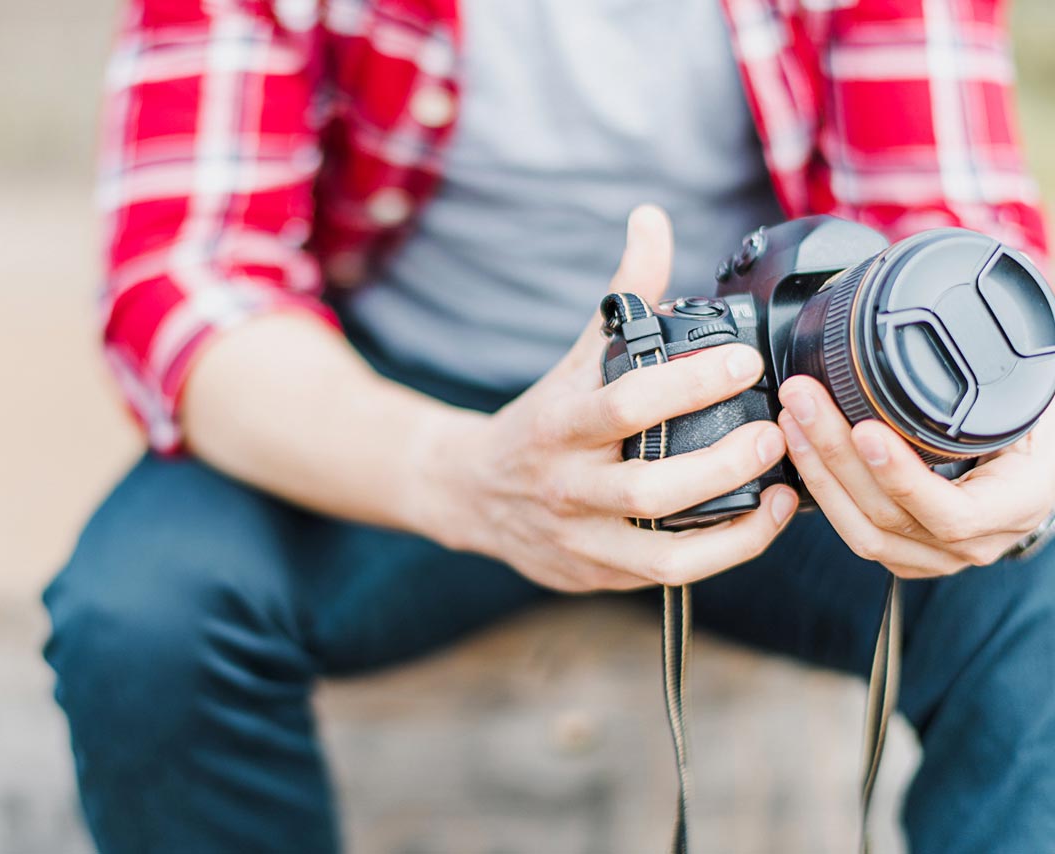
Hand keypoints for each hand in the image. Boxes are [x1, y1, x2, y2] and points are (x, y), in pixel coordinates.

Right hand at [424, 206, 798, 592]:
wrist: (472, 494)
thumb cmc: (540, 420)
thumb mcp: (576, 357)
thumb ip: (626, 294)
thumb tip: (651, 219)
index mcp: (560, 425)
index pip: (629, 403)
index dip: (694, 382)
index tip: (744, 361)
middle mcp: (568, 487)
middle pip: (654, 487)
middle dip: (727, 461)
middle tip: (774, 431)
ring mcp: (584, 538)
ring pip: (668, 551)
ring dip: (738, 524)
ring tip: (781, 488)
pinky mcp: (602, 574)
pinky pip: (672, 576)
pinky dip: (725, 552)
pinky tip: (759, 520)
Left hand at [778, 376, 1054, 577]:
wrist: (1034, 471)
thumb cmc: (1038, 434)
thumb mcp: (1037, 405)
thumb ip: (1011, 375)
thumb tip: (1005, 320)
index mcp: (1016, 505)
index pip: (954, 513)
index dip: (904, 477)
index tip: (866, 431)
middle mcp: (976, 542)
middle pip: (889, 516)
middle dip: (836, 455)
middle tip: (804, 401)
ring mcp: (936, 554)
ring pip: (862, 530)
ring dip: (818, 471)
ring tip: (792, 419)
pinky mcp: (905, 551)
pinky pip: (854, 530)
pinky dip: (821, 489)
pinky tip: (801, 448)